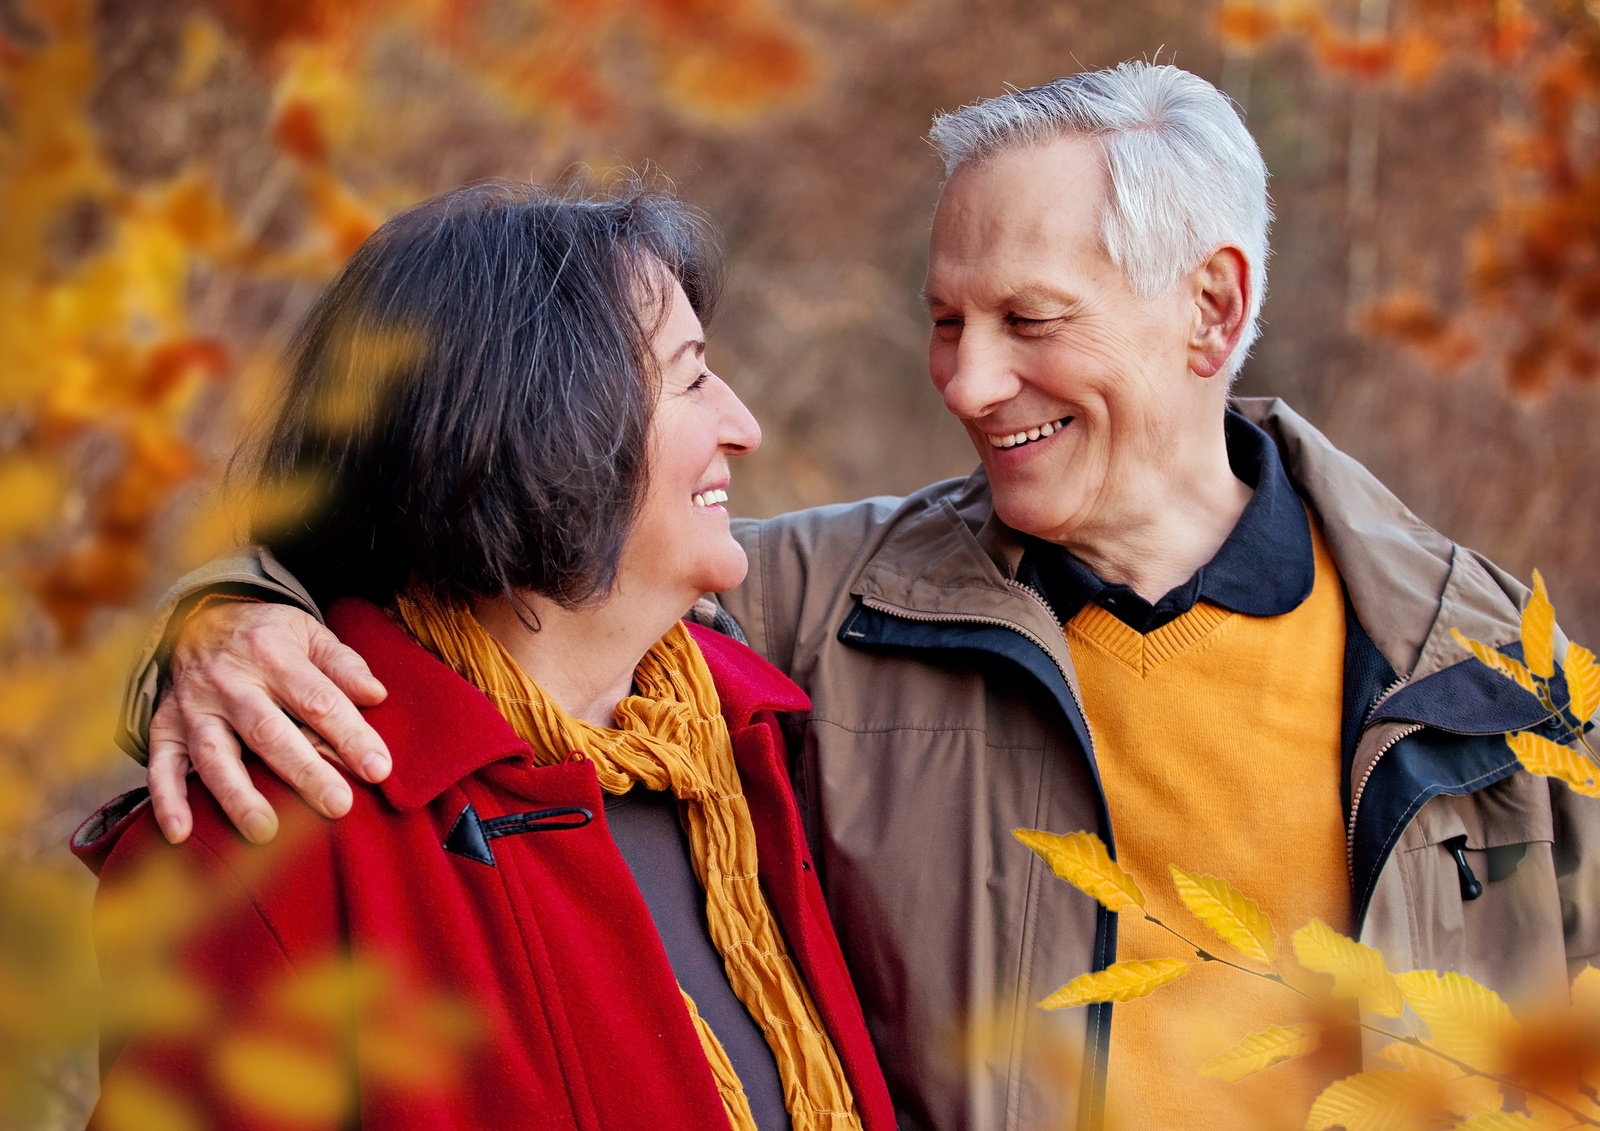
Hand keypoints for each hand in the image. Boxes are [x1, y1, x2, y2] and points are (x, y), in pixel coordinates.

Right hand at [148, 601, 389, 844]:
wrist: (197, 617)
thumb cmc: (268, 636)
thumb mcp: (308, 633)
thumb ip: (343, 664)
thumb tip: (377, 695)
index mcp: (273, 655)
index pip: (318, 700)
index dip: (351, 735)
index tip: (379, 769)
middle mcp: (230, 682)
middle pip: (269, 731)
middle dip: (304, 772)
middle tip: (338, 805)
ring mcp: (193, 707)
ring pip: (214, 754)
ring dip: (237, 795)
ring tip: (265, 832)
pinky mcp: (165, 727)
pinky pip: (161, 766)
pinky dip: (167, 801)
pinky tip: (181, 834)